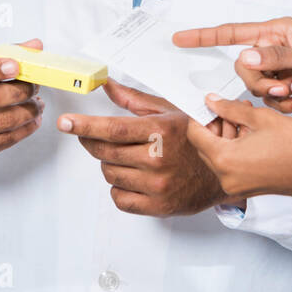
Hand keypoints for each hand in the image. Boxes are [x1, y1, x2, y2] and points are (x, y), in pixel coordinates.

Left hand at [57, 80, 241, 216]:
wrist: (226, 173)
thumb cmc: (197, 137)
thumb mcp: (169, 111)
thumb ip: (133, 99)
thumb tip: (106, 84)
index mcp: (161, 131)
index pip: (112, 129)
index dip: (84, 126)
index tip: (66, 123)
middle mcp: (158, 159)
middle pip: (104, 152)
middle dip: (93, 142)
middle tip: (95, 136)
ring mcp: (158, 186)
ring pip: (109, 174)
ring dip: (110, 164)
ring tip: (130, 157)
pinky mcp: (158, 207)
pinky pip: (119, 198)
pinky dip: (120, 187)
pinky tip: (134, 177)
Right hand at [172, 17, 291, 114]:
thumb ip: (277, 58)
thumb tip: (245, 58)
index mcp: (276, 31)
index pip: (233, 32)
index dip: (204, 36)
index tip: (179, 38)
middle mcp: (274, 47)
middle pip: (244, 68)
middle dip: (261, 83)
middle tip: (285, 86)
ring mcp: (280, 67)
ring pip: (256, 86)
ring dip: (274, 95)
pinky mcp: (287, 84)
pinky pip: (270, 99)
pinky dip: (285, 104)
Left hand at [186, 94, 291, 199]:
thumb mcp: (260, 117)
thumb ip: (230, 108)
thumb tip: (212, 101)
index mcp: (225, 161)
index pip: (196, 134)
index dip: (200, 115)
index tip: (208, 104)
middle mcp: (227, 178)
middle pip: (205, 146)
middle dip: (214, 124)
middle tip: (229, 107)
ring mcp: (238, 186)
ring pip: (220, 155)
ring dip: (227, 135)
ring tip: (244, 115)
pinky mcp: (249, 187)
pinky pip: (233, 165)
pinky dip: (236, 148)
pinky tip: (251, 131)